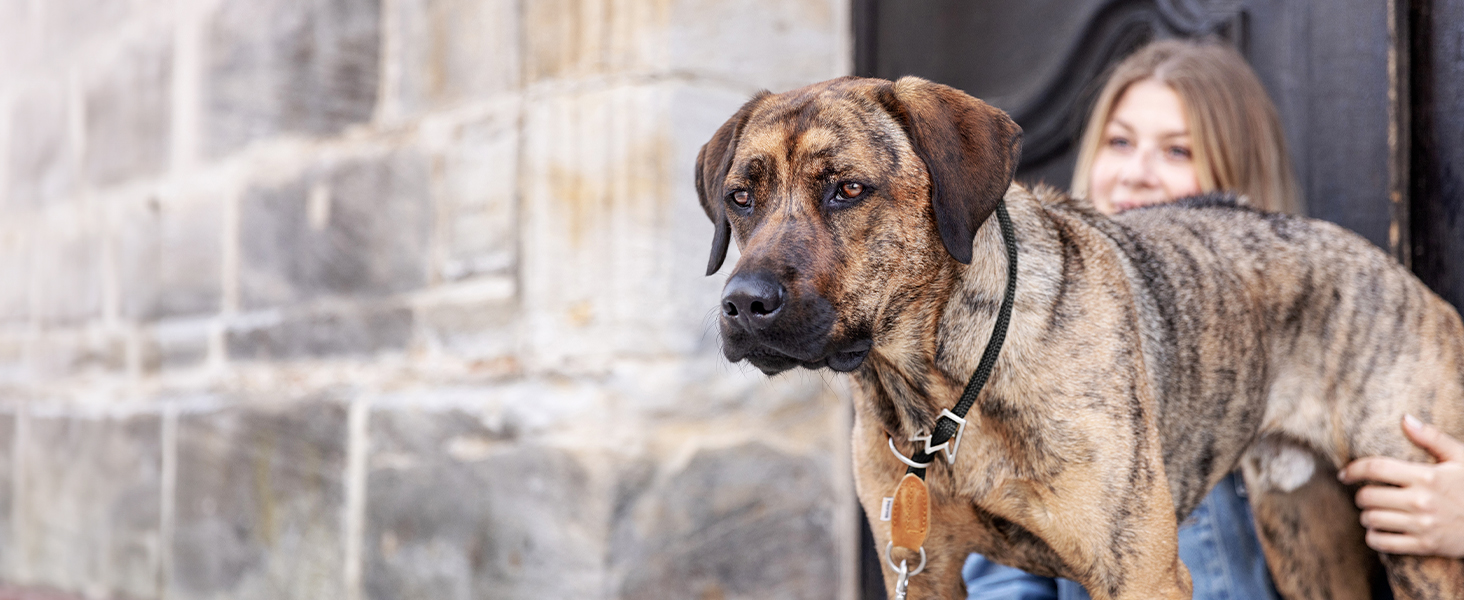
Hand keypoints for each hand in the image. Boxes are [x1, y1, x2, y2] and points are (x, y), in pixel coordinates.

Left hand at [1338, 414, 1463, 557]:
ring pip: (1372, 519)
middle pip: (1368, 496)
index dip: (1353, 469)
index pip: (1375, 468)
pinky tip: (1378, 530)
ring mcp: (1422, 525)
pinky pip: (1384, 543)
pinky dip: (1374, 536)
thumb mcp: (1460, 458)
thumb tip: (1405, 419)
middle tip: (1365, 494)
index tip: (1345, 474)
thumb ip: (1432, 438)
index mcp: (1426, 476)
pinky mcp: (1425, 545)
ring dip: (1366, 516)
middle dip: (1361, 494)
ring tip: (1372, 512)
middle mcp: (1420, 501)